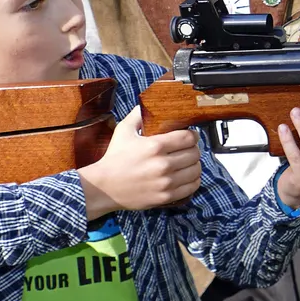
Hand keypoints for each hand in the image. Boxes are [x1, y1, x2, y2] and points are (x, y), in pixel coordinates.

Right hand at [80, 107, 201, 220]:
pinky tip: (186, 176)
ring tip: (188, 162)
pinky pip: (191, 187)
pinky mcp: (166, 196)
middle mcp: (163, 164)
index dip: (192, 135)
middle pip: (194, 153)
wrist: (104, 187)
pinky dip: (192, 180)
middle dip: (193, 149)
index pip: (188, 137)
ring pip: (195, 170)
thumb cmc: (113, 159)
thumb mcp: (123, 131)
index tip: (190, 136)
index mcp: (155, 146)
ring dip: (194, 164)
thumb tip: (146, 105)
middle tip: (188, 149)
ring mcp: (165, 182)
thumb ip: (137, 116)